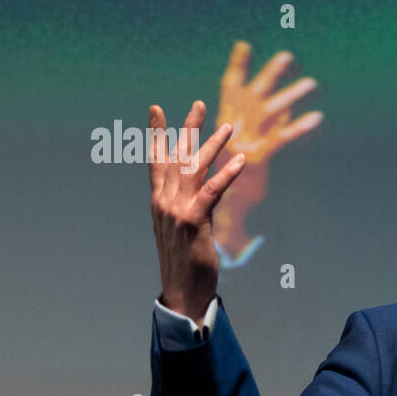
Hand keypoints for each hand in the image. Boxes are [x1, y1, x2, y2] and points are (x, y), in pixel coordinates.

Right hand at [149, 100, 245, 323]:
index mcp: (159, 202)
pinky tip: (240, 160)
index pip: (157, 161)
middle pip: (176, 156)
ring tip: (229, 126)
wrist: (182, 291)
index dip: (157, 134)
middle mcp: (165, 202)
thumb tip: (205, 192)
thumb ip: (192, 206)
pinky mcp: (194, 221)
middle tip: (200, 104)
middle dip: (188, 128)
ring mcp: (177, 211)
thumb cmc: (185, 263)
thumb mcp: (185, 229)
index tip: (156, 109)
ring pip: (195, 169)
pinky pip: (211, 191)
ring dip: (212, 144)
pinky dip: (226, 174)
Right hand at [216, 40, 321, 165]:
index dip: (238, 66)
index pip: (231, 87)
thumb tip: (288, 102)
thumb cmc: (240, 171)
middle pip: (254, 93)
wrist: (228, 202)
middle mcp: (233, 124)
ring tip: (312, 82)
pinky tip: (316, 117)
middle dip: (271, 73)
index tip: (244, 44)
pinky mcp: (258, 156)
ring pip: (271, 111)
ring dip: (292, 95)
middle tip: (288, 55)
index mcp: (226, 118)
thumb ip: (265, 121)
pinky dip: (300, 126)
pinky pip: (282, 137)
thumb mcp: (246, 141)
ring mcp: (244, 139)